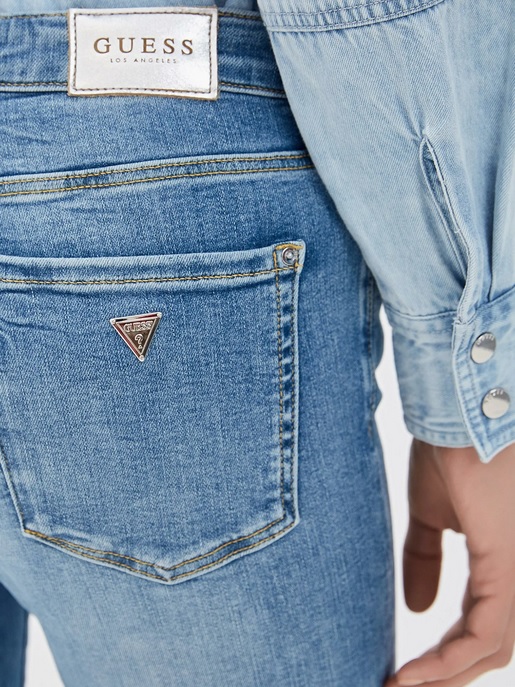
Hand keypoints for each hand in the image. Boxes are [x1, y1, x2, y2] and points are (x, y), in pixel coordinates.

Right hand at [385, 438, 514, 686]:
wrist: (453, 414)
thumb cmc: (447, 453)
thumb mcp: (431, 516)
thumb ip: (426, 560)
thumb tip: (418, 610)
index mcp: (507, 558)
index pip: (486, 623)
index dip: (448, 653)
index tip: (405, 671)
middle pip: (495, 644)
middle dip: (449, 672)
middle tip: (405, 685)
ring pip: (494, 647)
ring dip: (446, 675)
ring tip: (403, 686)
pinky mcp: (511, 568)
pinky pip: (488, 634)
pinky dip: (449, 662)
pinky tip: (413, 675)